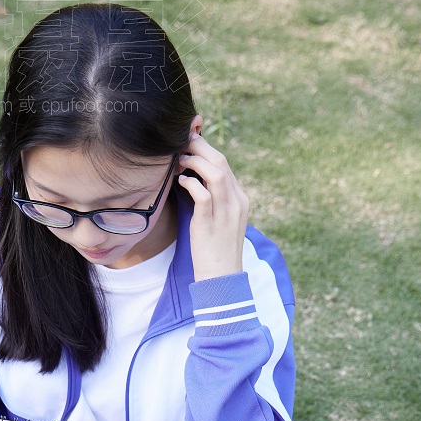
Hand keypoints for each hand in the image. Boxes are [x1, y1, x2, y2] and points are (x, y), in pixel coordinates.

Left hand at [176, 132, 250, 280]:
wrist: (221, 277)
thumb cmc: (215, 250)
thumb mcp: (220, 219)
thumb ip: (214, 199)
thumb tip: (195, 181)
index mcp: (240, 199)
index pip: (225, 165)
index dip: (206, 150)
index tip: (189, 144)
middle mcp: (236, 202)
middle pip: (221, 162)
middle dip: (200, 148)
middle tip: (182, 143)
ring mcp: (225, 212)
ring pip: (215, 173)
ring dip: (195, 162)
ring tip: (180, 161)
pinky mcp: (210, 223)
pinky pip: (202, 194)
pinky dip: (191, 183)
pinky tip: (181, 182)